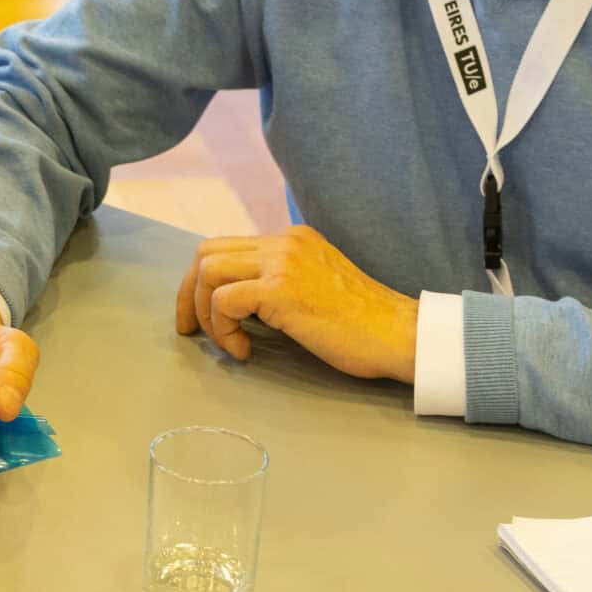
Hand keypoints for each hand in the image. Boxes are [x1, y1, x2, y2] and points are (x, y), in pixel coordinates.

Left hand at [174, 226, 417, 382]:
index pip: (225, 246)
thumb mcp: (315, 287)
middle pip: (206, 252)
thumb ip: (278, 283)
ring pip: (208, 272)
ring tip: (228, 343)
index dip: (201, 281)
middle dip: (189, 293)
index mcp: (291, 239)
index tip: (198, 316)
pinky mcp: (282, 290)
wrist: (401, 335)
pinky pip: (224, 301)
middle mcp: (284, 241)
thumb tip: (235, 303)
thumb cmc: (364, 325)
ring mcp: (283, 262)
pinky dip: (222, 329)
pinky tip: (244, 351)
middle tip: (190, 329)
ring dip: (205, 312)